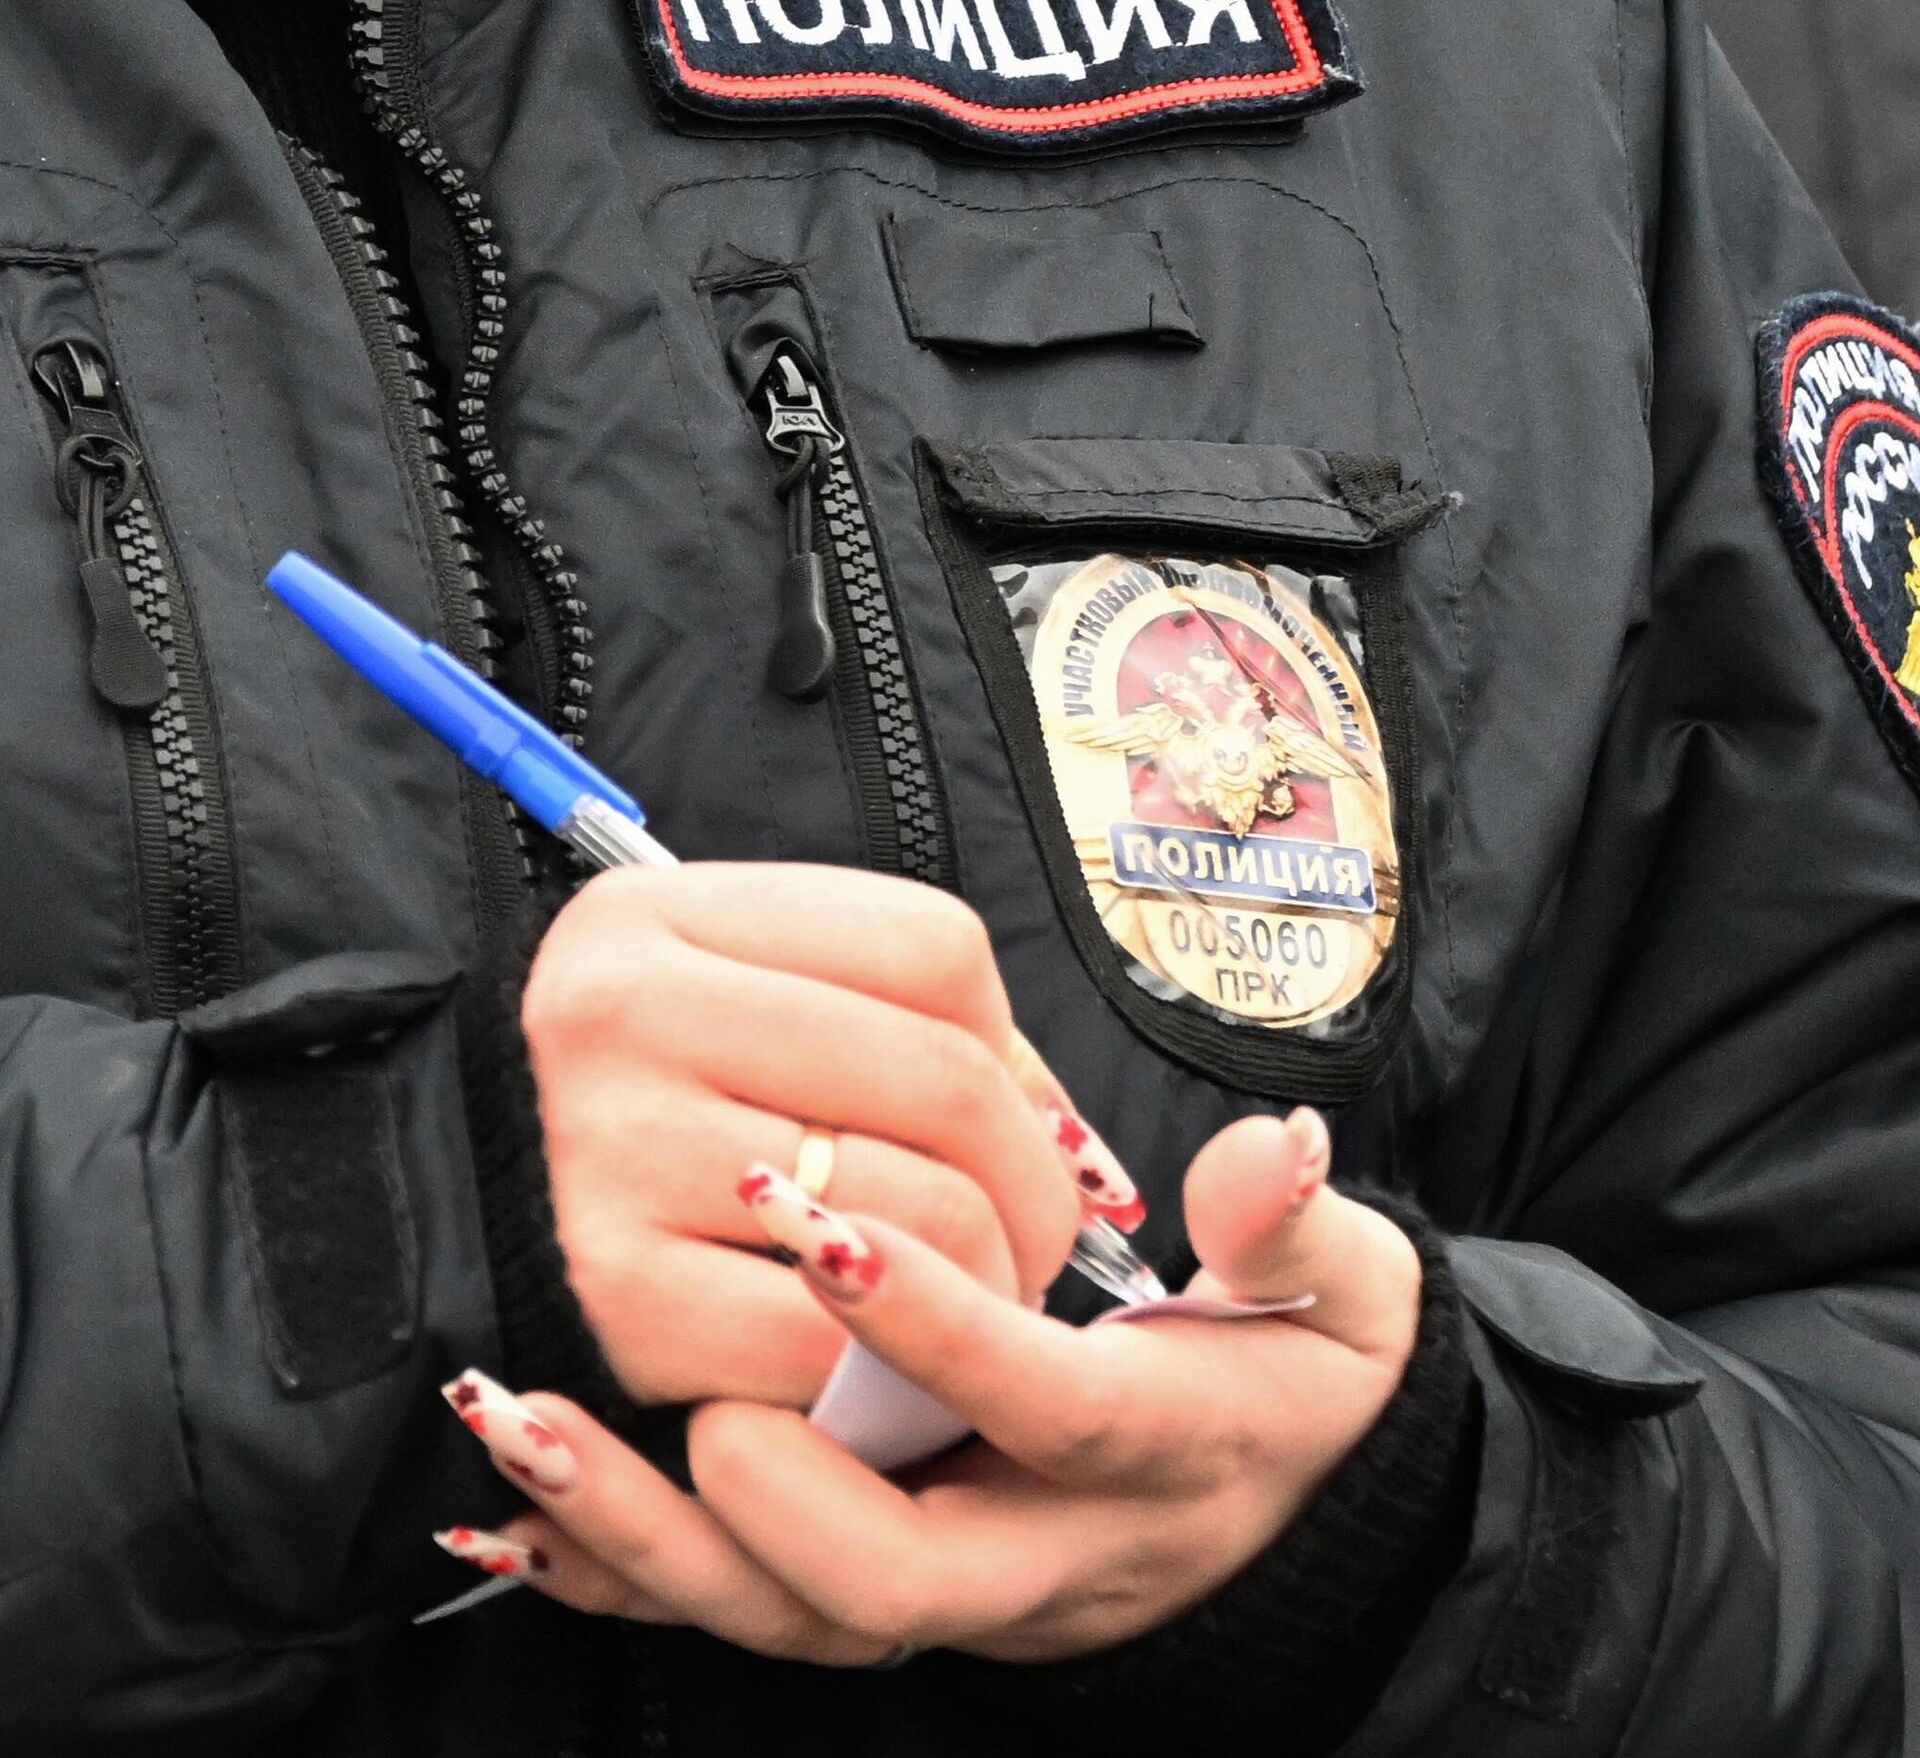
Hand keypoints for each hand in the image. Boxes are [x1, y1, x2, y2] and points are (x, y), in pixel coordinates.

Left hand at [441, 1110, 1423, 1664]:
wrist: (1295, 1513)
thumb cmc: (1304, 1382)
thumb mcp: (1347, 1300)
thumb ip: (1298, 1226)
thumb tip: (1275, 1145)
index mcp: (1166, 1452)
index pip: (1053, 1408)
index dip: (944, 1329)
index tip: (830, 1228)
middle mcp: (1055, 1551)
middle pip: (903, 1577)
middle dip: (779, 1495)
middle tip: (695, 1386)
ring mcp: (967, 1592)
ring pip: (799, 1617)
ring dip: (656, 1538)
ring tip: (537, 1437)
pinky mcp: (899, 1594)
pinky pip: (751, 1616)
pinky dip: (632, 1574)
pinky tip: (522, 1524)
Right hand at [522, 864, 1084, 1408]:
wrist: (451, 1220)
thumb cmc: (640, 1114)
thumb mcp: (739, 1005)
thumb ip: (901, 1031)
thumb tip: (1072, 1145)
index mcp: (656, 915)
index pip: (934, 949)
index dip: (1015, 1046)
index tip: (1017, 1119)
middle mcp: (620, 1014)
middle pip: (947, 1083)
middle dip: (1036, 1184)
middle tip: (1035, 1235)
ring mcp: (611, 1154)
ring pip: (924, 1213)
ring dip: (992, 1278)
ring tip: (971, 1292)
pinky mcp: (620, 1301)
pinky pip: (846, 1338)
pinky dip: (895, 1363)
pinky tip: (882, 1354)